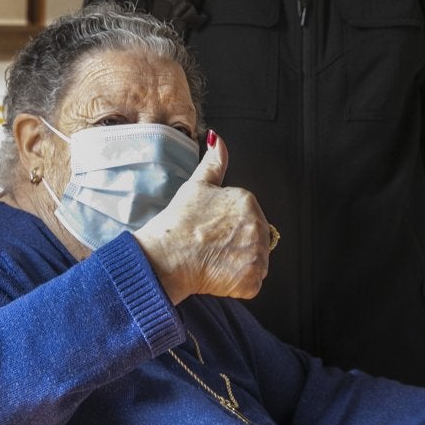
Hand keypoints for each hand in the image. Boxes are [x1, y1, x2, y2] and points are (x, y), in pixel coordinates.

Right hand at [132, 132, 269, 302]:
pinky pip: (251, 284)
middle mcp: (258, 225)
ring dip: (238, 264)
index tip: (212, 231)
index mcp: (247, 201)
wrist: (166, 257)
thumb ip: (214, 162)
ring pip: (255, 261)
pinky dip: (237, 284)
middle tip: (211, 246)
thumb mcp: (196, 185)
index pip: (248, 217)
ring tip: (213, 259)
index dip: (228, 227)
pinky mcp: (252, 280)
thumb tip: (217, 140)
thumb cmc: (177, 224)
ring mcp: (257, 254)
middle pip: (255, 239)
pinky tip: (217, 274)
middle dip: (236, 245)